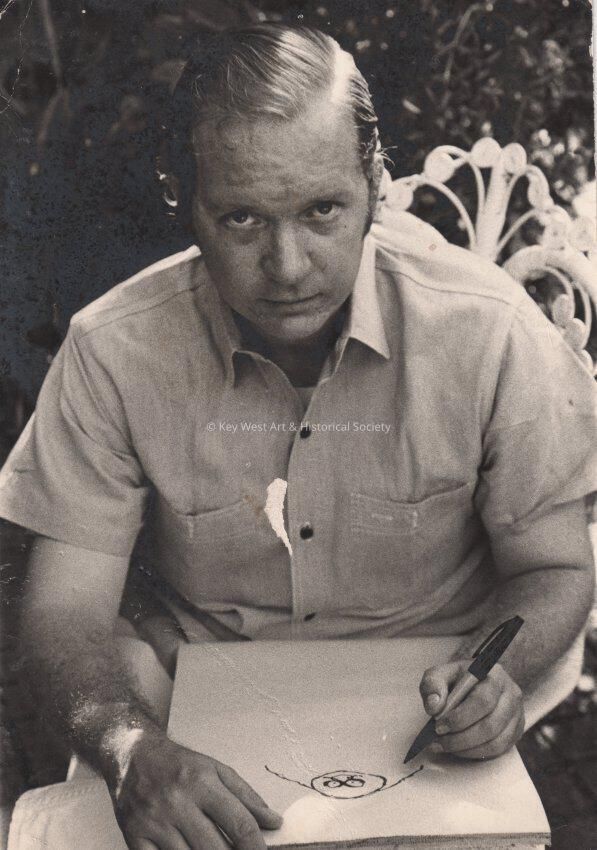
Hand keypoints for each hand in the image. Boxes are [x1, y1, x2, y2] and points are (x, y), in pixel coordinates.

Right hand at [110, 729, 282, 849]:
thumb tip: (273, 822)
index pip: (239, 823)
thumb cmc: (178, 764)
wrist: (133, 754)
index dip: (256, 847)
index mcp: (203, 782)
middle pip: (216, 849)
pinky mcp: (135, 836)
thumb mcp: (216, 770)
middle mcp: (178, 802)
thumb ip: (247, 797)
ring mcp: (154, 822)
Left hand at [419, 660, 524, 759]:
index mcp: (494, 674)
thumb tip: (435, 706)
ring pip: (496, 742)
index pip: (482, 700)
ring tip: (445, 746)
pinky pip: (499, 750)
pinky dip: (476, 753)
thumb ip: (433, 685)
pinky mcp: (516, 730)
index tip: (439, 727)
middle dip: (461, 738)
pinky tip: (459, 749)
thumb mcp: (439, 675)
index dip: (460, 718)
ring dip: (467, 749)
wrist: (471, 684)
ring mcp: (517, 714)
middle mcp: (511, 693)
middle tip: (439, 741)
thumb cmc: (455, 680)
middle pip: (490, 725)